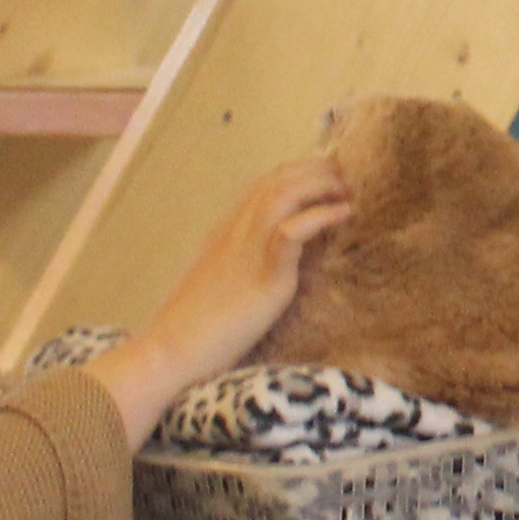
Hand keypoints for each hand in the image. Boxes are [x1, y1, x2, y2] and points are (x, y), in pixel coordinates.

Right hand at [80, 154, 354, 437]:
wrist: (172, 349)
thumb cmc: (197, 323)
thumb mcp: (223, 279)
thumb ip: (245, 259)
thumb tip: (277, 255)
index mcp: (227, 229)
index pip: (266, 183)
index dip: (300, 171)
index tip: (328, 176)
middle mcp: (236, 230)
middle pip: (278, 180)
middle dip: (316, 170)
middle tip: (346, 180)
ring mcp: (247, 249)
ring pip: (282, 194)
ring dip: (319, 185)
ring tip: (345, 191)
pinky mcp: (262, 275)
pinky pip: (290, 232)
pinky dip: (319, 217)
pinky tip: (342, 213)